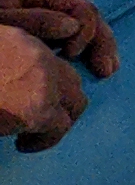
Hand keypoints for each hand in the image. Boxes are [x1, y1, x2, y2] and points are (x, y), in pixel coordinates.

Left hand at [0, 0, 113, 76]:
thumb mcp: (1, 22)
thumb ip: (36, 21)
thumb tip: (74, 27)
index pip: (77, 4)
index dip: (85, 30)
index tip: (72, 55)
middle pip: (84, 13)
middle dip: (100, 41)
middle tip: (107, 70)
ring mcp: (35, 12)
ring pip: (79, 25)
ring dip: (97, 47)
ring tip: (105, 70)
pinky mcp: (32, 29)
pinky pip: (65, 36)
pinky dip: (82, 50)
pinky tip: (89, 64)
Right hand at [0, 25, 84, 151]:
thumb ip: (9, 66)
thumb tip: (15, 88)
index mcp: (18, 39)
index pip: (51, 59)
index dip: (48, 82)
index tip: (33, 98)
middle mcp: (36, 54)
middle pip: (71, 81)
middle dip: (60, 103)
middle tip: (38, 121)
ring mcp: (42, 80)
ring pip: (74, 103)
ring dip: (57, 122)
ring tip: (30, 136)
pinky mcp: (38, 109)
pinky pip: (58, 127)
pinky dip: (44, 140)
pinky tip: (22, 145)